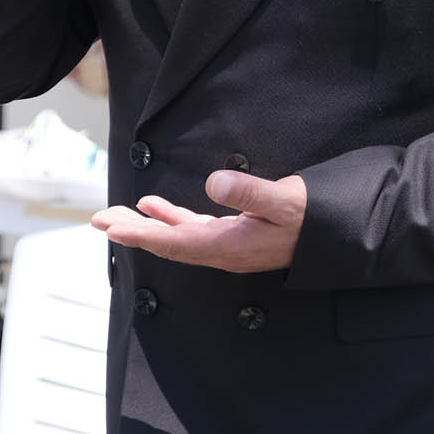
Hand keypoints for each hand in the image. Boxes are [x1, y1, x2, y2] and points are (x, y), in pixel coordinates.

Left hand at [92, 171, 306, 273]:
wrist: (335, 233)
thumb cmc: (312, 218)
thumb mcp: (284, 201)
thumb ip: (249, 192)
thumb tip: (214, 183)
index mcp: (229, 247)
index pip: (175, 242)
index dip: (142, 235)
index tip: (112, 228)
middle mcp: (222, 251)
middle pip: (167, 244)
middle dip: (132, 232)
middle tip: (99, 220)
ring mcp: (227, 245)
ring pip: (175, 237)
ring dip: (146, 226)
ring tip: (116, 214)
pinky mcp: (232, 235)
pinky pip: (191, 230)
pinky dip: (169, 218)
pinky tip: (154, 207)